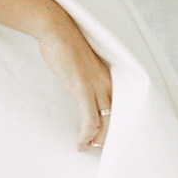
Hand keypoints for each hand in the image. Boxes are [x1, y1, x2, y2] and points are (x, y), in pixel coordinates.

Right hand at [33, 17, 113, 150]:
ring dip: (99, 140)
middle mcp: (108, 83)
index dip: (116, 124)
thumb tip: (81, 95)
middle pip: (118, 118)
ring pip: (107, 123)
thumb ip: (84, 82)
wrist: (56, 30)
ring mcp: (97, 87)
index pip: (121, 107)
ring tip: (89, 147)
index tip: (107, 136)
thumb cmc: (64, 47)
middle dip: (110, 136)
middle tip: (99, 147)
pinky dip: (87, 136)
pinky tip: (81, 144)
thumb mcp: (80, 67)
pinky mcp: (83, 90)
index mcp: (109, 78)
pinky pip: (91, 121)